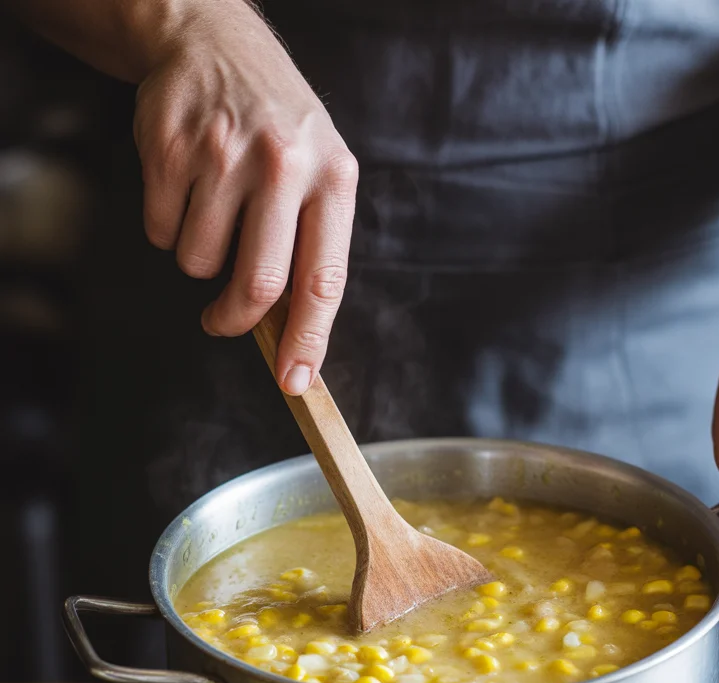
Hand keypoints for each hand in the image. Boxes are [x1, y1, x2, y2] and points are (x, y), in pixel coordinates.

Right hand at [132, 2, 357, 393]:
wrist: (211, 39)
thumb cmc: (277, 126)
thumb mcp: (319, 171)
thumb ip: (313, 246)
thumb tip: (295, 338)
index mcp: (332, 178)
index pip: (324, 281)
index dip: (308, 340)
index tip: (295, 381)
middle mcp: (282, 164)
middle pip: (259, 284)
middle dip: (236, 320)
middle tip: (223, 322)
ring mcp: (222, 153)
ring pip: (199, 262)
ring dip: (199, 261)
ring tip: (212, 216)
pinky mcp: (169, 147)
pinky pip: (161, 232)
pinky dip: (167, 229)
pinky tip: (184, 190)